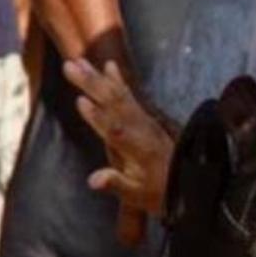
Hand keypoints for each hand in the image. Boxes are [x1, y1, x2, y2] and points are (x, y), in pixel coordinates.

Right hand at [66, 60, 176, 231]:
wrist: (185, 179)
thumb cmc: (155, 191)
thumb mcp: (135, 194)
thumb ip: (115, 183)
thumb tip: (92, 180)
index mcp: (136, 148)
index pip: (114, 131)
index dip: (97, 117)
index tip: (80, 101)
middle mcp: (140, 128)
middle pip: (113, 103)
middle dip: (91, 84)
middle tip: (70, 66)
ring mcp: (143, 119)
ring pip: (118, 94)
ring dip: (97, 77)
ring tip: (78, 62)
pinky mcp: (144, 116)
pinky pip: (130, 94)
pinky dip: (119, 79)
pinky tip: (109, 65)